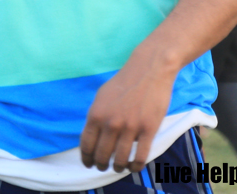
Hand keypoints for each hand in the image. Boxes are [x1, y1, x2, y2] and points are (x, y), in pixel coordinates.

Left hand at [79, 51, 176, 172]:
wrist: (149, 69)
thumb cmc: (125, 82)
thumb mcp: (102, 96)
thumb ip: (96, 116)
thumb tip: (91, 136)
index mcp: (96, 114)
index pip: (86, 145)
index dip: (86, 159)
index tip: (89, 164)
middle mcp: (111, 123)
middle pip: (102, 155)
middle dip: (101, 165)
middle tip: (104, 167)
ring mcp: (130, 127)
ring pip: (120, 159)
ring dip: (118, 167)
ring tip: (119, 168)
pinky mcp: (148, 129)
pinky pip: (140, 156)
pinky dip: (136, 166)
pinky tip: (134, 167)